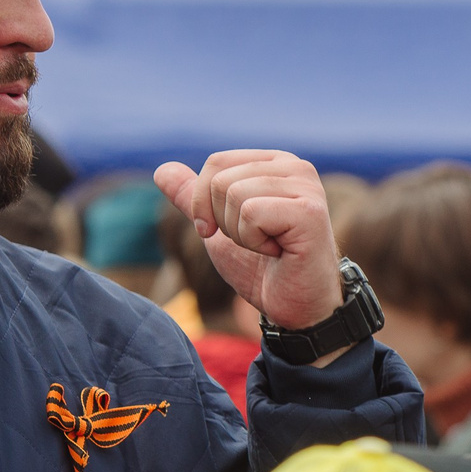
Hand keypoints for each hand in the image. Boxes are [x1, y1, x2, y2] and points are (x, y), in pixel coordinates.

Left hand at [154, 152, 346, 350]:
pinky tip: (279, 253)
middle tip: (257, 243)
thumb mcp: (218, 229)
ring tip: (269, 248)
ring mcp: (306, 187)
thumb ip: (194, 199)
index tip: (229, 233)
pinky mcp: (309, 211)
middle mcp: (296, 167)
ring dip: (240, 235)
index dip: (205, 204)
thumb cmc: (262, 269)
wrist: (295, 308)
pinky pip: (250, 213)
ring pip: (233, 194)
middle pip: (220, 179)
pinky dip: (253, 242)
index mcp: (276, 163)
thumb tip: (161, 170)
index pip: (216, 163)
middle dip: (223, 222)